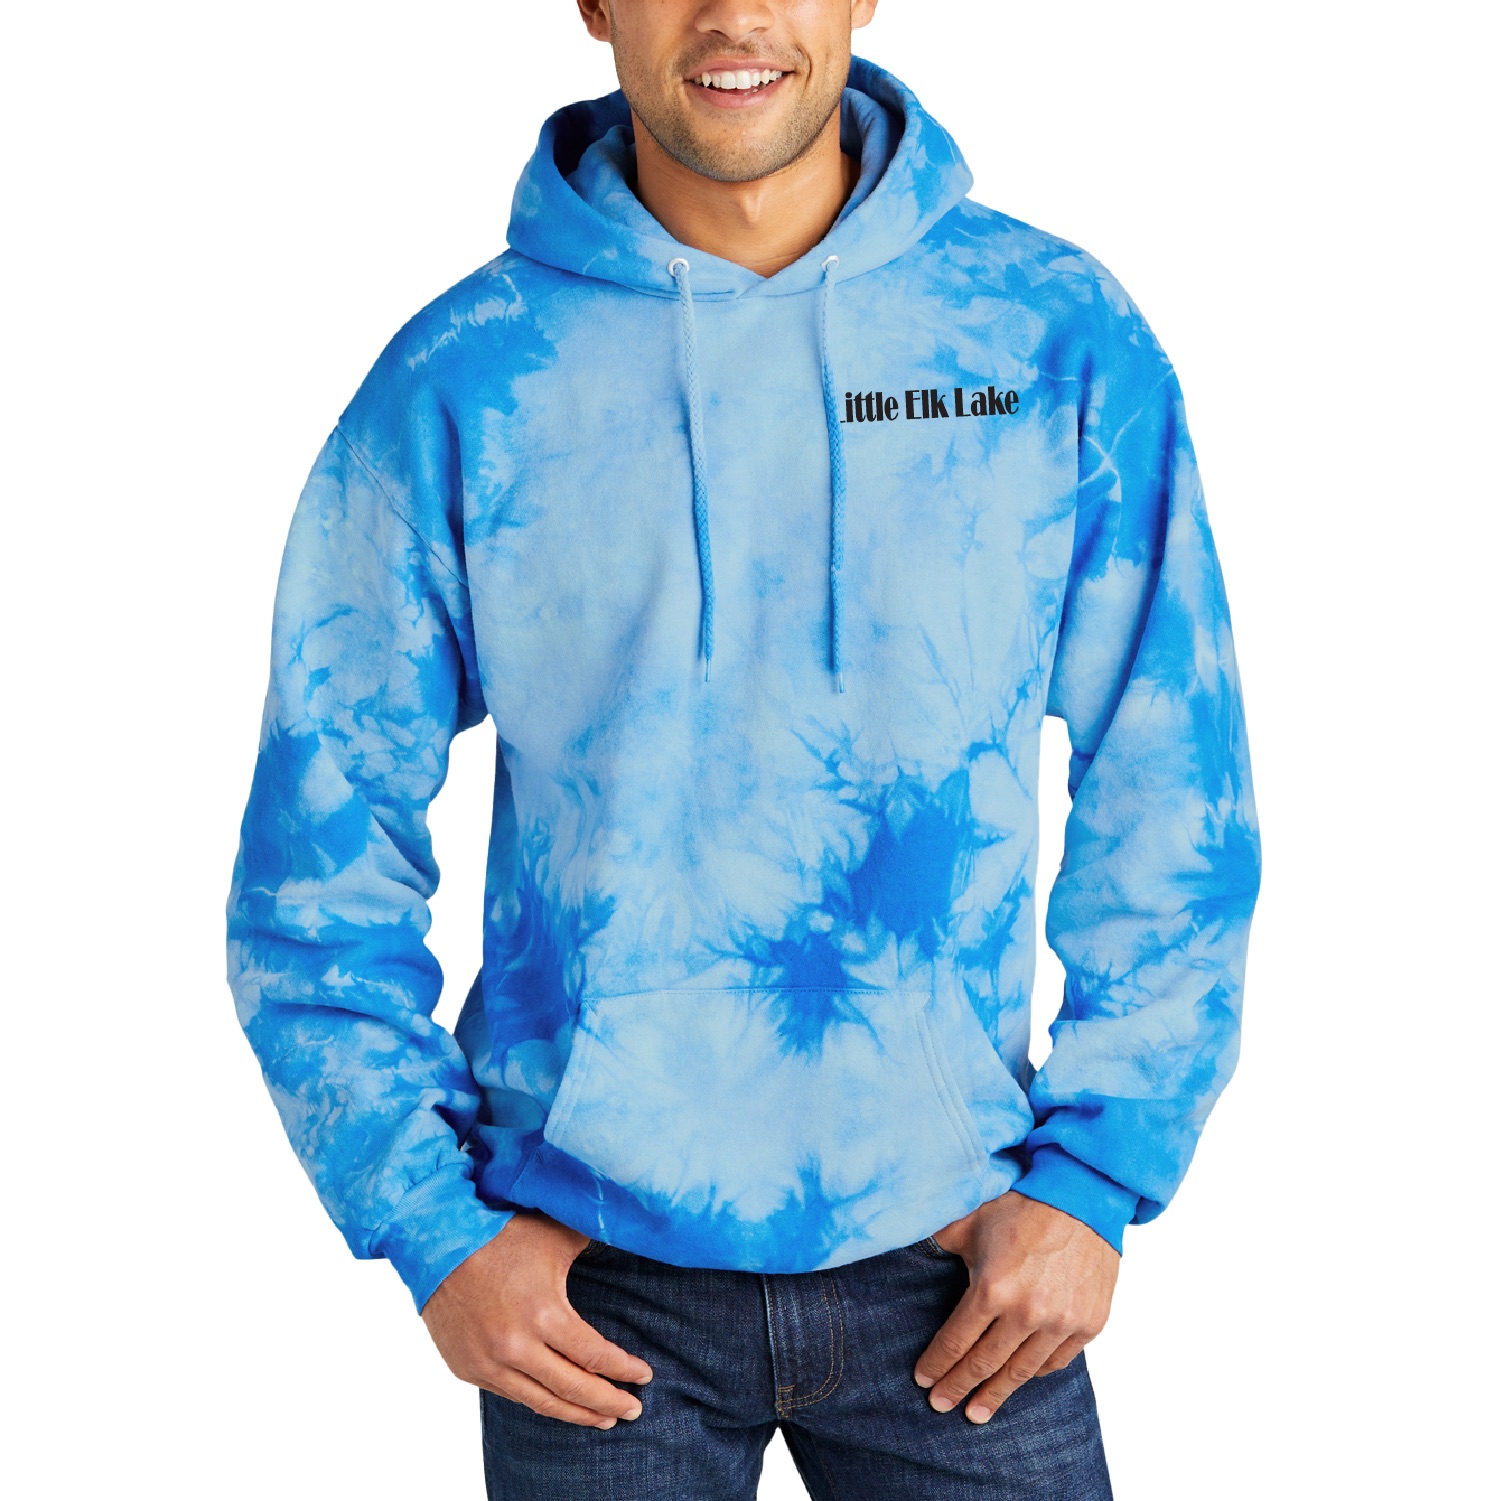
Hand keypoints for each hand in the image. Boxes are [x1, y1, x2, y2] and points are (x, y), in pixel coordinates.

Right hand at [420, 1209, 653, 1427]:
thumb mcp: (554, 1234)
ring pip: (542, 1402)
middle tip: (633, 1410)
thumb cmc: (500, 1234)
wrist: (436, 1243)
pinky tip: (558, 1402)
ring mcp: (489, 1364)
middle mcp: (516, 1348)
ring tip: (603, 1419)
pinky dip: (540, 1401)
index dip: (623, 1370)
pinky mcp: (468, 1369)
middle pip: (573, 1389)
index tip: (644, 1376)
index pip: (595, 1356)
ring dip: (576, 1414)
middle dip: (608, 1402)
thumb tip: (626, 1232)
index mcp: (543, 1315)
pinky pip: (512, 1394)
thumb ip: (591, 1240)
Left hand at [914, 1191, 1118, 1422]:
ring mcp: (1062, 1322)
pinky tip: (1019, 1379)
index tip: (923, 1381)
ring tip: (978, 1412)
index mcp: (993, 1289)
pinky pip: (1057, 1361)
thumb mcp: (971, 1218)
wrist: (1084, 1193)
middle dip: (959, 1387)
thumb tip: (902, 1240)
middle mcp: (1028, 1313)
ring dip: (996, 1395)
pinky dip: (1035, 1373)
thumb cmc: (1023, 1202)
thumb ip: (939, 1240)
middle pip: (984, 1364)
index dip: (937, 1364)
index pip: (956, 1341)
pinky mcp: (1090, 1322)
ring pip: (1021, 1372)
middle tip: (942, 1406)